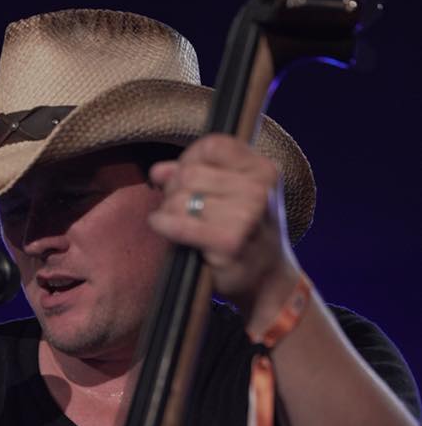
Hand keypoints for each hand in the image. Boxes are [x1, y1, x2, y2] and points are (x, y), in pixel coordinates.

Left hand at [148, 133, 300, 329]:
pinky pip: (178, 223)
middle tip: (178, 207)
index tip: (185, 176)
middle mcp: (259, 190)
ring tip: (178, 222)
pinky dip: (163, 224)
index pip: (212, 145)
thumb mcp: (233, 195)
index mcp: (264, 170)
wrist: (267, 280)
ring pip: (180, 198)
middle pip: (190, 172)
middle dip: (174, 189)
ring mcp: (246, 216)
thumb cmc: (246, 234)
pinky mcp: (227, 242)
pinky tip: (161, 226)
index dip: (189, 159)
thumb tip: (158, 171)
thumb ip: (197, 174)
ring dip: (168, 210)